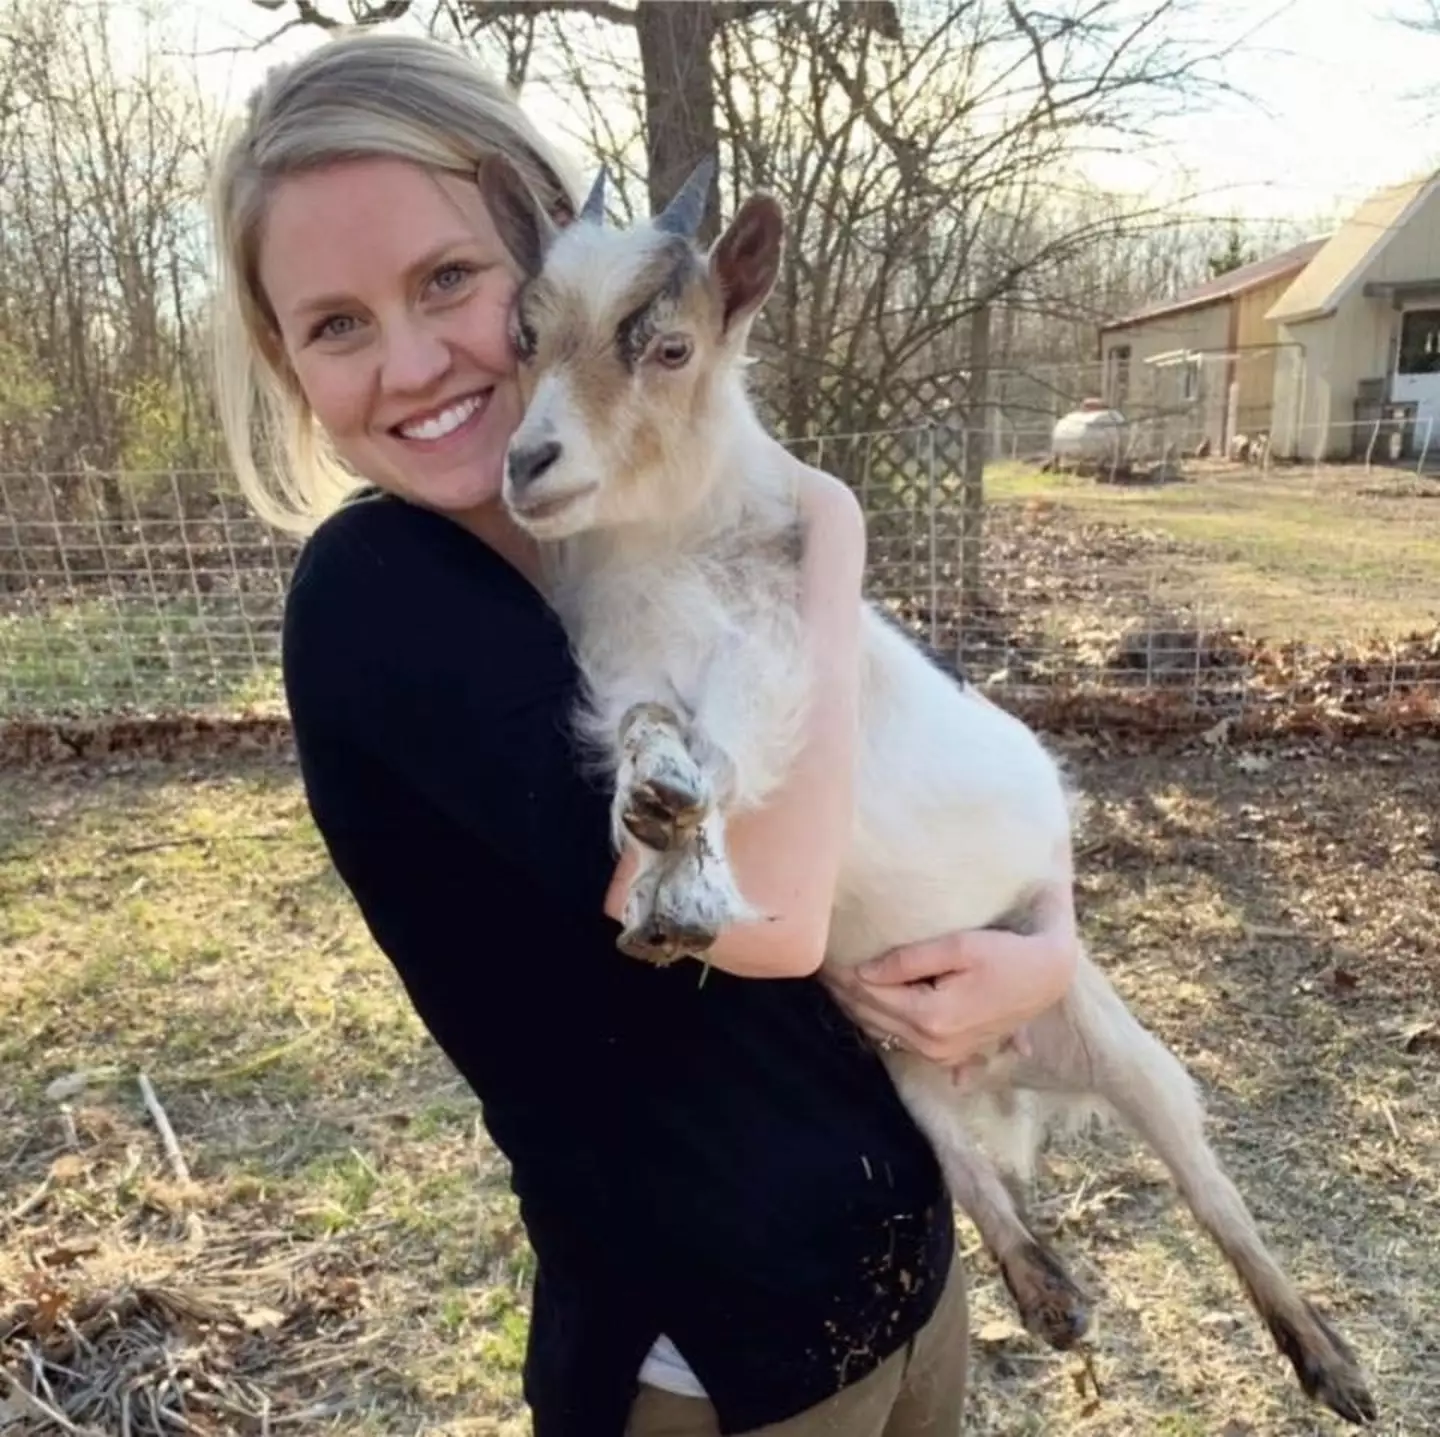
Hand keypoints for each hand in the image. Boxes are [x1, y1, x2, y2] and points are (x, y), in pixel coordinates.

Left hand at [821, 881, 1079, 1071]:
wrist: (1047, 977)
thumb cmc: (1005, 954)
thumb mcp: (959, 947)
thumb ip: (909, 960)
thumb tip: (864, 970)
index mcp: (930, 1017)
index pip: (869, 995)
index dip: (842, 975)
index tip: (821, 956)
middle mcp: (932, 1044)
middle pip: (872, 1016)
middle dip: (843, 992)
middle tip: (820, 968)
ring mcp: (943, 1055)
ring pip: (883, 1032)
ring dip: (858, 1008)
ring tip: (835, 983)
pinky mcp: (952, 1055)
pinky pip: (903, 1041)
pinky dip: (881, 1024)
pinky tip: (867, 1008)